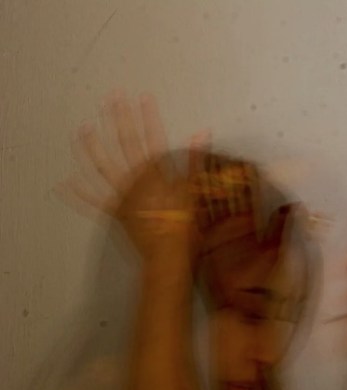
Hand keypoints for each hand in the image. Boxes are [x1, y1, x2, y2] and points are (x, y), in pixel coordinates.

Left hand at [58, 92, 203, 258]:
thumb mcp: (194, 191)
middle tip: (111, 98)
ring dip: (92, 147)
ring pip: (103, 167)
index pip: (152, 137)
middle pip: (125, 144)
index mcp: (156, 173)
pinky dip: (79, 194)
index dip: (148, 116)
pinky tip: (65, 184)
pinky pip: (94, 202)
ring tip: (83, 129)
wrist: (168, 256)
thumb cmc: (184, 228)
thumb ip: (194, 160)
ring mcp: (122, 195)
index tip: (143, 96)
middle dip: (118, 119)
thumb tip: (202, 132)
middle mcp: (135, 179)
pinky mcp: (115, 213)